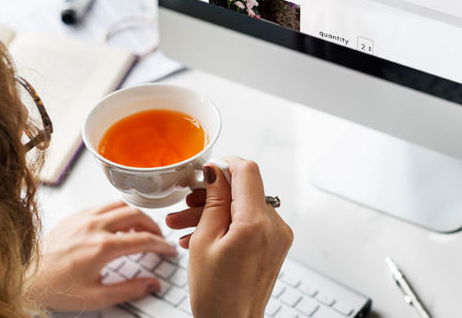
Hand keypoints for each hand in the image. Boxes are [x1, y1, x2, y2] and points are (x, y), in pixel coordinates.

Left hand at [28, 200, 176, 310]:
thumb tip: (152, 284)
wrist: (25, 279)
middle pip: (137, 215)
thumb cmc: (55, 288)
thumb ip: (128, 290)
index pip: (144, 239)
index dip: (161, 245)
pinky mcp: (76, 215)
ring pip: (121, 205)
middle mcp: (96, 226)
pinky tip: (117, 224)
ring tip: (140, 228)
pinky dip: (118, 211)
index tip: (168, 250)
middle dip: (152, 225)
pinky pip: (104, 205)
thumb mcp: (95, 297)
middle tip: (157, 237)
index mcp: (103, 247)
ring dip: (136, 215)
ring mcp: (85, 217)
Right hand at [166, 157, 292, 317]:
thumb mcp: (204, 241)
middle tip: (186, 203)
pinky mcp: (275, 243)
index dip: (225, 165)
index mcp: (256, 223)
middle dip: (212, 193)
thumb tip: (217, 170)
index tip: (206, 171)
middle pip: (244, 190)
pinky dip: (229, 223)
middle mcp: (274, 226)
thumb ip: (214, 200)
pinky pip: (251, 221)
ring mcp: (278, 235)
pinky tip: (202, 234)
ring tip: (184, 224)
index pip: (248, 171)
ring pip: (244, 205)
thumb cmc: (216, 296)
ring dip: (216, 210)